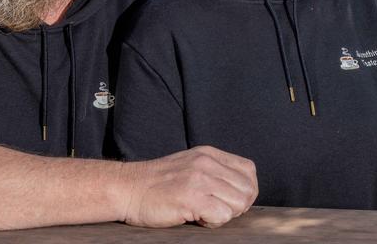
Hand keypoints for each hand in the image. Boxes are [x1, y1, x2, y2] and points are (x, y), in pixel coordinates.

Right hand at [120, 146, 257, 227]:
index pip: (249, 170)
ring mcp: (199, 179)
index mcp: (208, 154)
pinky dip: (212, 222)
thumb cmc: (157, 184)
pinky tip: (195, 217)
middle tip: (214, 209)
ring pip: (239, 204)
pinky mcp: (191, 197)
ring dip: (223, 215)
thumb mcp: (190, 166)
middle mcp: (206, 163)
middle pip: (247, 190)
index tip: (227, 200)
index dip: (245, 190)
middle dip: (236, 206)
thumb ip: (214, 172)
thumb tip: (242, 192)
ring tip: (202, 212)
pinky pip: (222, 216)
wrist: (127, 188)